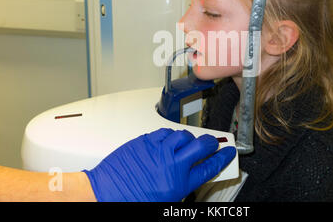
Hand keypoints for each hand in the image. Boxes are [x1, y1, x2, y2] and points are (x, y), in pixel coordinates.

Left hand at [83, 128, 235, 201]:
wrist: (105, 194)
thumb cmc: (131, 200)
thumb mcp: (166, 200)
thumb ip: (183, 184)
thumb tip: (193, 173)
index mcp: (180, 183)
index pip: (210, 167)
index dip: (222, 158)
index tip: (227, 153)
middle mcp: (172, 164)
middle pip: (202, 146)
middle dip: (211, 142)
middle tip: (212, 143)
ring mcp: (159, 150)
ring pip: (183, 135)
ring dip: (189, 138)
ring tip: (187, 143)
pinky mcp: (145, 141)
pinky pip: (164, 133)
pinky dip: (169, 136)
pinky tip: (168, 141)